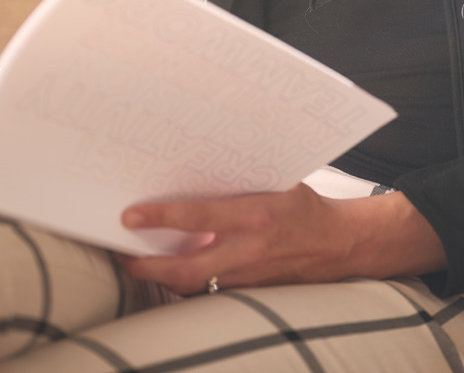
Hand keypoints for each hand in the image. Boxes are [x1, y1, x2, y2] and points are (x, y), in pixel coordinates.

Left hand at [118, 185, 446, 293]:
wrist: (341, 244)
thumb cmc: (307, 208)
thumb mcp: (276, 183)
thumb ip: (239, 186)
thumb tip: (198, 170)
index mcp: (256, 215)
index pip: (199, 217)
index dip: (162, 217)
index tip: (130, 216)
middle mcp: (249, 251)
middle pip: (184, 269)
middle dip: (147, 267)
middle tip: (123, 256)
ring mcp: (248, 277)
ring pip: (192, 286)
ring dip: (164, 277)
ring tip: (140, 263)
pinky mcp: (250, 292)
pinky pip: (210, 291)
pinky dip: (189, 283)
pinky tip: (175, 272)